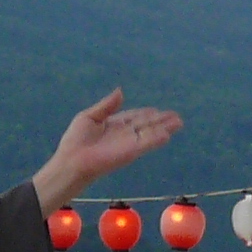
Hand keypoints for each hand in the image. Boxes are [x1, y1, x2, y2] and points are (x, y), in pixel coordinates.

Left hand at [31, 89, 185, 209]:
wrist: (72, 160)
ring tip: (179, 122)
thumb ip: (107, 105)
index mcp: (113, 125)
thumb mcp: (89, 116)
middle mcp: (124, 134)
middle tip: (176, 116)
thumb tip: (120, 91)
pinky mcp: (130, 152)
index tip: (157, 109)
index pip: (134, 117)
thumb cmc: (76, 140)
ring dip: (165, 127)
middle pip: (146, 125)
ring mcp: (128, 143)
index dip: (146, 113)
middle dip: (161, 120)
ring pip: (150, 133)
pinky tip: (168, 134)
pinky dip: (157, 138)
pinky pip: (146, 143)